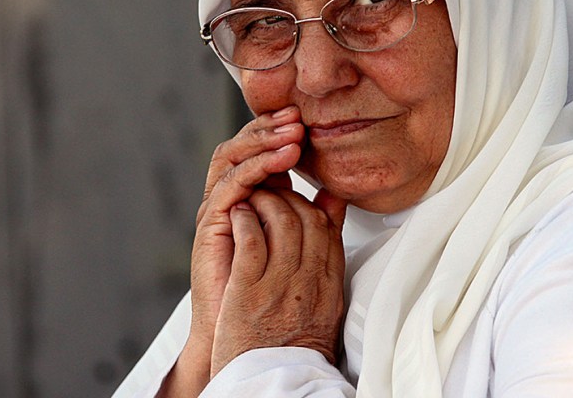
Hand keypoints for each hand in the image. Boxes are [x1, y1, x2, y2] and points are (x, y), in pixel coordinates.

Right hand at [162, 107, 304, 395]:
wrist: (244, 332)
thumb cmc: (269, 292)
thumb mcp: (300, 245)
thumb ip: (315, 217)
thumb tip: (334, 192)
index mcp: (250, 198)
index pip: (258, 150)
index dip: (278, 131)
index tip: (307, 120)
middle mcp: (230, 198)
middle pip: (242, 146)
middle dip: (269, 128)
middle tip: (297, 119)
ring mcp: (217, 209)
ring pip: (231, 158)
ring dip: (263, 143)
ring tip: (291, 136)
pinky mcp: (210, 224)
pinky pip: (229, 186)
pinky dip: (255, 169)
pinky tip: (279, 163)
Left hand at [210, 187, 347, 374]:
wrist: (271, 384)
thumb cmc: (291, 346)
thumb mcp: (324, 307)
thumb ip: (328, 264)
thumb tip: (334, 228)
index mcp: (329, 286)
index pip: (328, 228)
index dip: (311, 205)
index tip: (295, 200)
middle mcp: (310, 281)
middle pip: (308, 219)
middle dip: (288, 198)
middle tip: (271, 194)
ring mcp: (280, 285)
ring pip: (281, 222)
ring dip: (264, 202)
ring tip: (252, 201)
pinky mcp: (249, 290)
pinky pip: (251, 240)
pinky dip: (245, 220)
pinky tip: (238, 216)